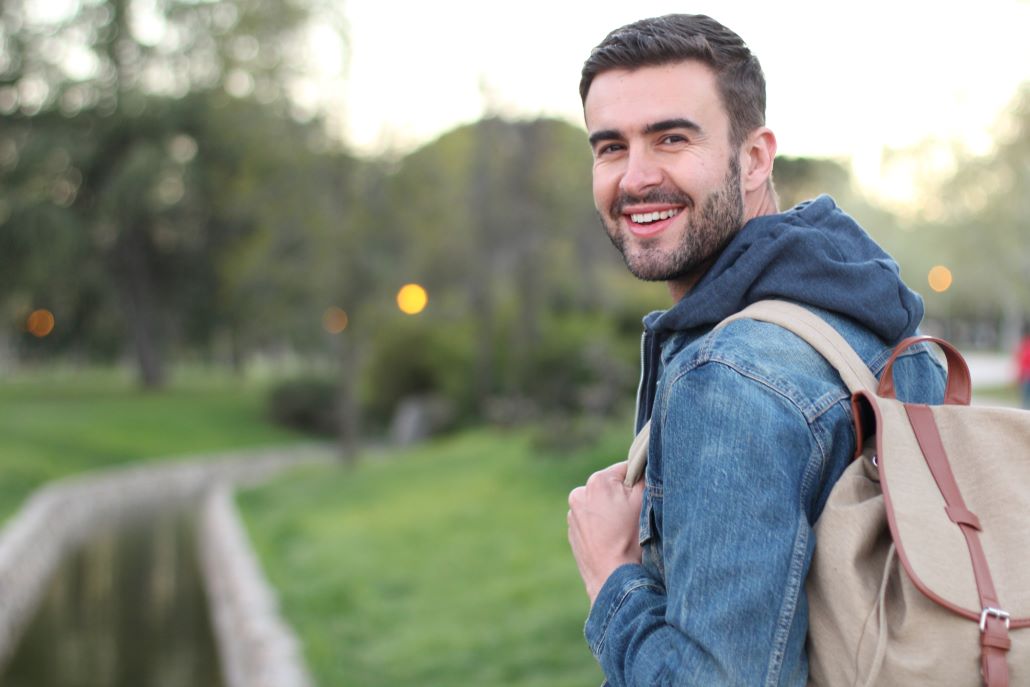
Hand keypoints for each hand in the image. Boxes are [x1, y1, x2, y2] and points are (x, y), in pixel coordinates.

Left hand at [567, 461, 644, 604]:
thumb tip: (643, 466)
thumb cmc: (631, 538)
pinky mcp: (572, 531)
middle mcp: (579, 493)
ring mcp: (573, 514)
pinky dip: (601, 525)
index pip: (626, 468)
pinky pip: (591, 521)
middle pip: (610, 487)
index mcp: (597, 481)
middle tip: (633, 517)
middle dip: (623, 497)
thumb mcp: (644, 500)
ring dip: (610, 511)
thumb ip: (643, 476)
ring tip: (621, 531)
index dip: (639, 481)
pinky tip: (611, 539)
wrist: (612, 577)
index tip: (644, 498)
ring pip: (600, 504)